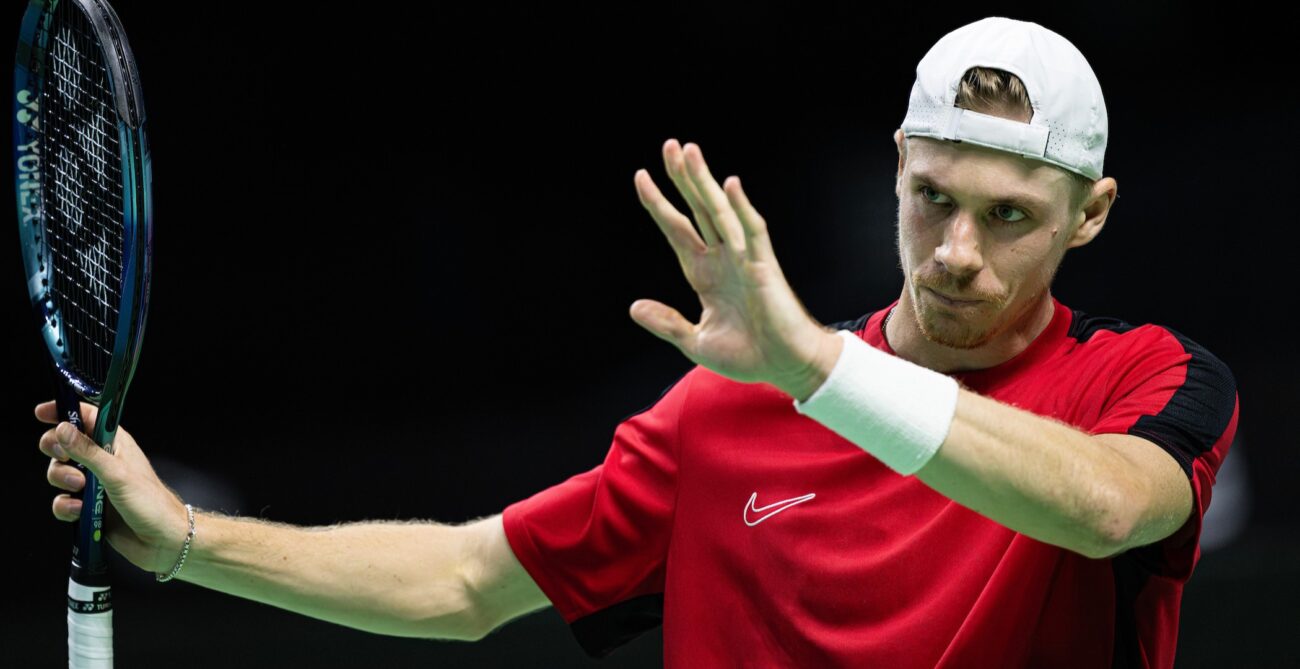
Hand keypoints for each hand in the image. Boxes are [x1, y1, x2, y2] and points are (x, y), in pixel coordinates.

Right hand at [37, 401, 188, 573]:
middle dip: (56, 450)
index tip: (42, 412)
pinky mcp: (88, 507)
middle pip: (63, 444)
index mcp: (114, 443)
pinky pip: (63, 501)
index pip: (86, 417)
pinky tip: (78, 511)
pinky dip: (65, 506)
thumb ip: (87, 451)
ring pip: (59, 473)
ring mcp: (93, 484)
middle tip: (65, 458)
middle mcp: (102, 460)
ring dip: (62, 479)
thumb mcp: (117, 473)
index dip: (64, 412)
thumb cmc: (151, 502)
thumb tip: (62, 428)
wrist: (162, 540)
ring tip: (80, 488)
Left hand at [630, 139, 840, 396]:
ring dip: (705, 182)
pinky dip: (742, 208)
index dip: (658, 204)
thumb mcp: (696, 341)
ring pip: (721, 211)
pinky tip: (730, 185)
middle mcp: (722, 258)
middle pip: (698, 209)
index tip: (640, 176)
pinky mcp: (765, 267)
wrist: (786, 367)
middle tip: (669, 144)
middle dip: (683, 177)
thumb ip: (667, 322)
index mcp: (704, 274)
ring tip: (689, 151)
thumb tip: (634, 307)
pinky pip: (753, 232)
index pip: (676, 230)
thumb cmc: (749, 355)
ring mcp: (743, 259)